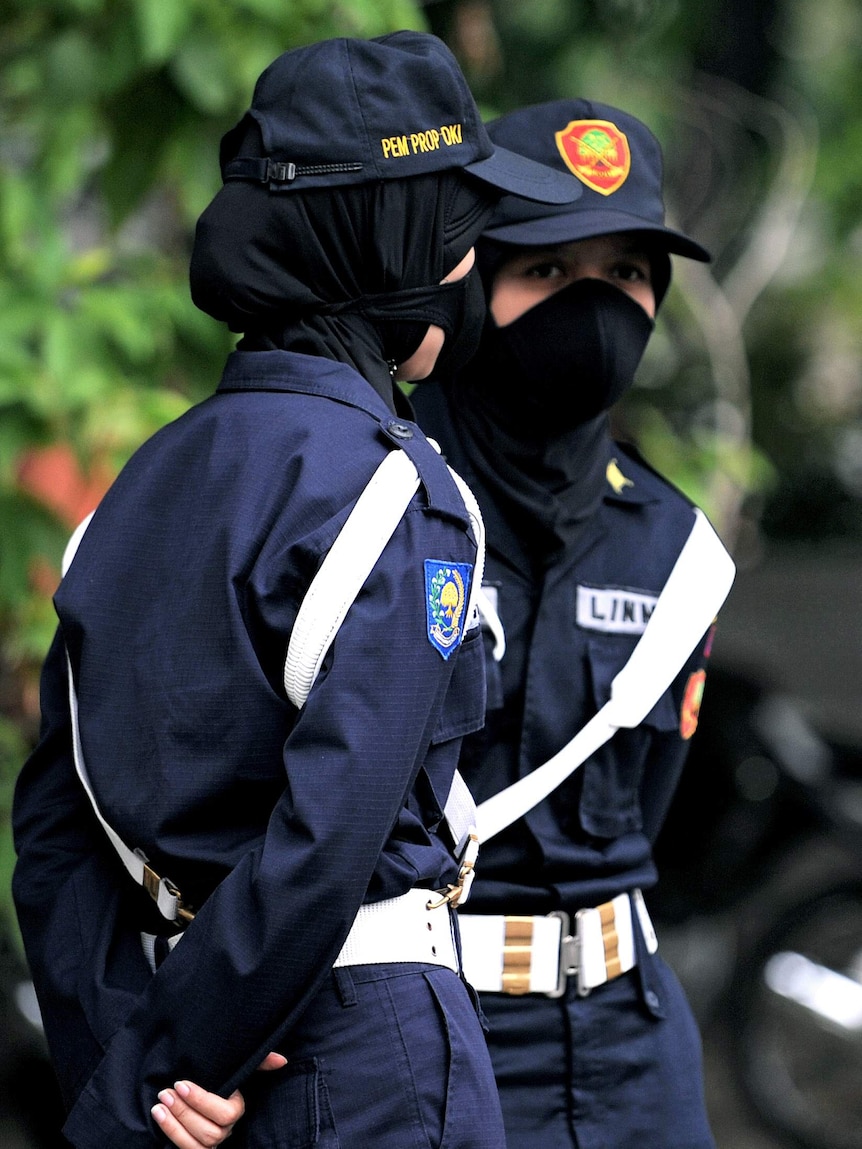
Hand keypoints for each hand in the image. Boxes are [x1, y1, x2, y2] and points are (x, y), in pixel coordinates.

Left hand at [152, 1053, 287, 1146]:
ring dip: (175, 1125)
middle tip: (167, 1092)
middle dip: (185, 1112)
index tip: (182, 1083)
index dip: (202, 1101)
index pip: (224, 1114)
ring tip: (160, 1104)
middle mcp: (225, 1130)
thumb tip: (281, 1059)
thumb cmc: (218, 1075)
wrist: (194, 1086)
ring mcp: (210, 1142)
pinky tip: (158, 1114)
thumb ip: (258, 1061)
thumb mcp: (236, 1066)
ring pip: (196, 1145)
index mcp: (236, 1109)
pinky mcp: (194, 1147)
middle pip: (210, 1132)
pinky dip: (170, 1133)